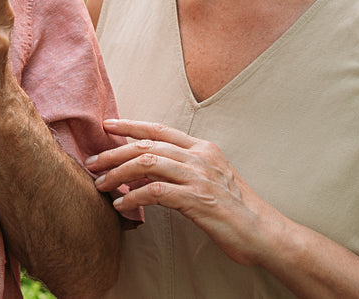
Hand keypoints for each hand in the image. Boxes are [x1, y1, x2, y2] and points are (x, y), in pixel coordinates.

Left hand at [87, 118, 281, 266]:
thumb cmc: (236, 209)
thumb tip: (146, 173)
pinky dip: (133, 196)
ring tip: (101, 185)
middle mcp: (200, 157)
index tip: (107, 125)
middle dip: (114, 153)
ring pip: (146, 164)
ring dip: (118, 174)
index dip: (131, 125)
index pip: (159, 130)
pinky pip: (155, 192)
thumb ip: (182, 170)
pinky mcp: (197, 200)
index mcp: (203, 149)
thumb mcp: (211, 179)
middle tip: (93, 163)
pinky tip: (121, 204)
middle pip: (146, 146)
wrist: (265, 232)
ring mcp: (199, 177)